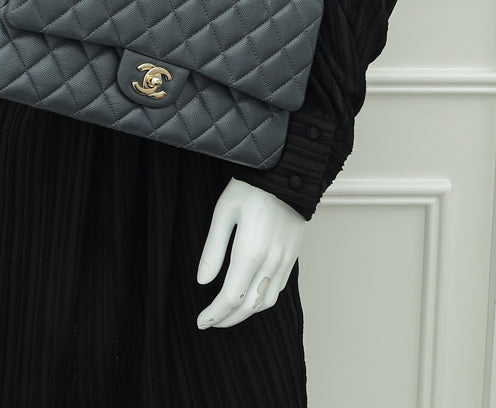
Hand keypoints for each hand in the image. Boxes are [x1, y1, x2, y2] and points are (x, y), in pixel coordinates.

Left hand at [196, 176, 305, 328]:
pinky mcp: (293, 256)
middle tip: (210, 322)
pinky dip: (263, 300)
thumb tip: (203, 281)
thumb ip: (213, 249)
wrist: (288, 172)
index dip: (215, 314)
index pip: (231, 297)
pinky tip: (251, 296)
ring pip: (266, 302)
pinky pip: (278, 289)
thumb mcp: (224, 211)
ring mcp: (285, 261)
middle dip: (228, 319)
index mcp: (250, 252)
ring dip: (246, 313)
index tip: (201, 321)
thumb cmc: (251, 187)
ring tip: (228, 313)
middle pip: (249, 306)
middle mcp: (271, 262)